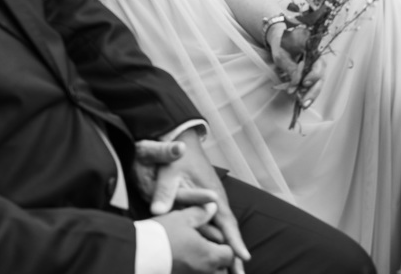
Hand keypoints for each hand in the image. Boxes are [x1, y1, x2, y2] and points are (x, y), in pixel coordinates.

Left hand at [135, 131, 249, 273]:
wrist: (182, 140)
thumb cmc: (177, 157)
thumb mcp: (169, 173)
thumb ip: (165, 192)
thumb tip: (157, 211)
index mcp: (213, 194)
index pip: (227, 222)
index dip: (235, 241)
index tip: (243, 257)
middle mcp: (218, 199)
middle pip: (229, 230)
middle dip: (235, 252)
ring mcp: (214, 201)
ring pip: (224, 229)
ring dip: (229, 248)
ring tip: (234, 269)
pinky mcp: (208, 202)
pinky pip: (217, 224)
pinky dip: (221, 239)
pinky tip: (220, 251)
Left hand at [264, 19, 324, 106]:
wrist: (281, 39)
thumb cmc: (281, 44)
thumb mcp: (281, 54)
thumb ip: (290, 68)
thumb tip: (295, 84)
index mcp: (312, 46)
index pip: (317, 62)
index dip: (313, 74)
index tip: (304, 83)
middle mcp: (317, 56)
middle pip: (321, 74)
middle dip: (313, 89)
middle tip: (304, 101)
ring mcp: (316, 65)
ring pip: (318, 81)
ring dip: (312, 94)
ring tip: (304, 104)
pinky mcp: (312, 72)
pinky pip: (313, 83)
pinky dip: (308, 92)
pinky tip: (304, 101)